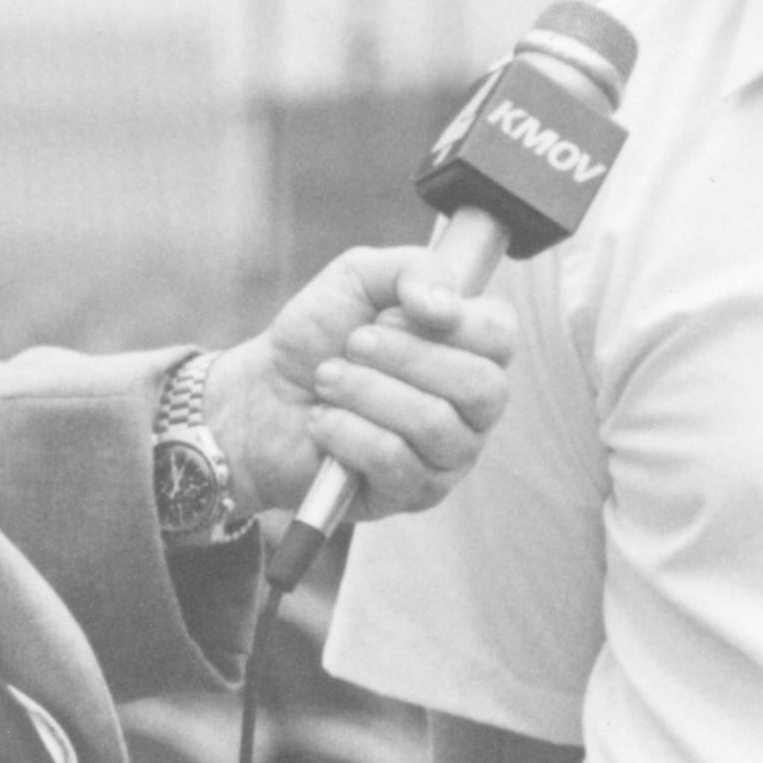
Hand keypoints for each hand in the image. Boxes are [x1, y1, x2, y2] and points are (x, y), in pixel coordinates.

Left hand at [205, 245, 517, 524]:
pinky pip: (394, 461)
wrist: (260, 396)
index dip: (457, 320)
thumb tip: (445, 306)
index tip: (394, 312)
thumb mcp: (359, 277)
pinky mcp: (411, 494)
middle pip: (481, 386)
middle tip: (353, 343)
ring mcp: (447, 456)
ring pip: (434, 425)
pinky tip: (322, 421)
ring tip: (326, 379)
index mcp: (470, 350)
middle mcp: (472, 408)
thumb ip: (412, 269)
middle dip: (406, 358)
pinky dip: (347, 432)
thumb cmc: (318, 336)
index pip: (502, 334)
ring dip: (367, 392)